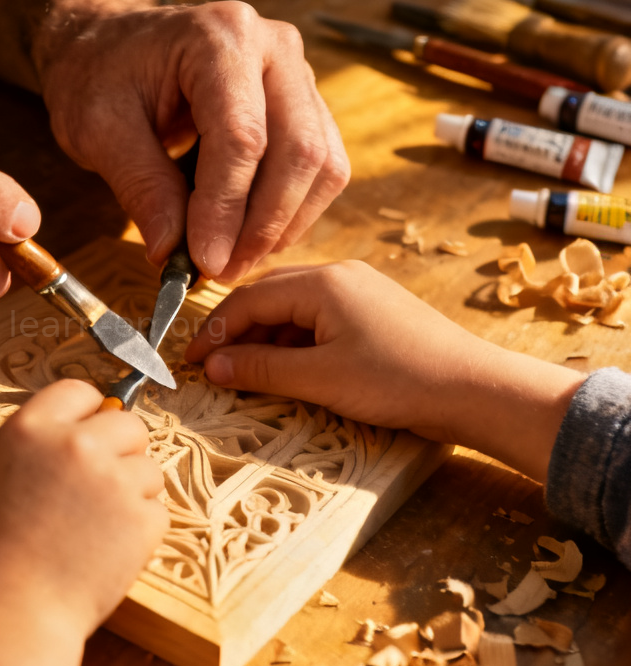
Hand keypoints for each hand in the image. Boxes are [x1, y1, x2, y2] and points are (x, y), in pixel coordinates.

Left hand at [0, 0, 348, 282]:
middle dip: (262, 225)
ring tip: (233, 259)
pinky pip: (321, 166)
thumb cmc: (97, 76)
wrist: (110, 46)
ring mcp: (296, 72)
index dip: (227, 209)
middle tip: (222, 272)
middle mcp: (273, 47)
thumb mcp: (98, 129)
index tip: (205, 262)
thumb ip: (141, 186)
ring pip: (322, 164)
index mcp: (219, 38)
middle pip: (299, 151)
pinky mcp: (304, 103)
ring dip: (283, 224)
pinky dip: (291, 211)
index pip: (242, 138)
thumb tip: (172, 253)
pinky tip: (248, 235)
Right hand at [0, 380, 166, 665]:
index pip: (79, 391)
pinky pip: (157, 511)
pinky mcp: (141, 520)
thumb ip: (19, 450)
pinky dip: (141, 530)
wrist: (7, 615)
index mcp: (32, 429)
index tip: (89, 430)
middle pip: (128, 424)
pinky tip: (110, 550)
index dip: (88, 412)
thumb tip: (47, 439)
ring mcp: (114, 481)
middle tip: (104, 482)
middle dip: (122, 450)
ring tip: (100, 526)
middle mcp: (77, 445)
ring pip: (149, 468)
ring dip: (133, 492)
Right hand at [185, 261, 584, 481]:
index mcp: (323, 281)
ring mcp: (359, 291)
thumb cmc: (399, 380)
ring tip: (244, 373)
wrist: (474, 390)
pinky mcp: (373, 312)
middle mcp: (339, 275)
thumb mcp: (320, 378)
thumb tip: (212, 367)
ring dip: (264, 339)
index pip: (249, 298)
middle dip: (235, 332)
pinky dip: (292, 342)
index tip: (190, 361)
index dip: (214, 331)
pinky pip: (317, 319)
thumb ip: (261, 369)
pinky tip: (285, 368)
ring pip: (292, 308)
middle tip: (210, 366)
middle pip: (268, 296)